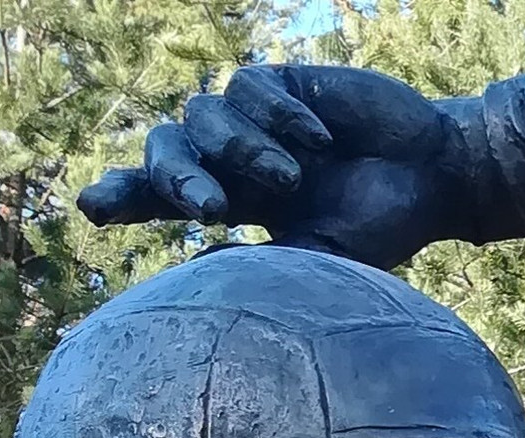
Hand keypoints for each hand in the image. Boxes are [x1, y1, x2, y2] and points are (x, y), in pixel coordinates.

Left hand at [77, 65, 479, 269]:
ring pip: (201, 114)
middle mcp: (231, 156)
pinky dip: (278, 117)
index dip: (124, 195)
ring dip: (242, 150)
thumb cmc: (379, 226)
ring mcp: (254, 116)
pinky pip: (248, 88)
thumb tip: (193, 268)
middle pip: (163, 147)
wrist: (435, 177)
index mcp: (231, 200)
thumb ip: (260, 262)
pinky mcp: (281, 81)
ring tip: (292, 177)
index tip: (89, 208)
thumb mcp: (316, 256)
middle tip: (207, 208)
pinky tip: (320, 139)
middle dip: (172, 177)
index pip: (160, 195)